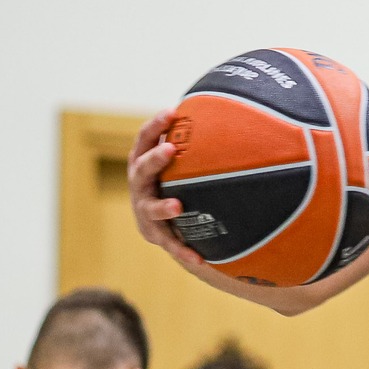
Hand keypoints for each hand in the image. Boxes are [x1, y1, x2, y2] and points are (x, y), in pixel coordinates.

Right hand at [126, 110, 203, 266]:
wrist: (162, 221)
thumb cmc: (175, 179)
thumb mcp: (179, 160)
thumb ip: (193, 142)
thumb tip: (229, 109)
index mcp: (143, 162)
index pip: (144, 139)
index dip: (155, 125)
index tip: (171, 111)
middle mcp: (139, 184)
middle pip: (141, 169)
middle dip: (155, 159)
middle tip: (170, 150)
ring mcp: (144, 210)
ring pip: (150, 209)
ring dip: (163, 207)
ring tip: (178, 206)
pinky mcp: (155, 234)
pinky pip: (170, 243)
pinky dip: (184, 250)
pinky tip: (199, 259)